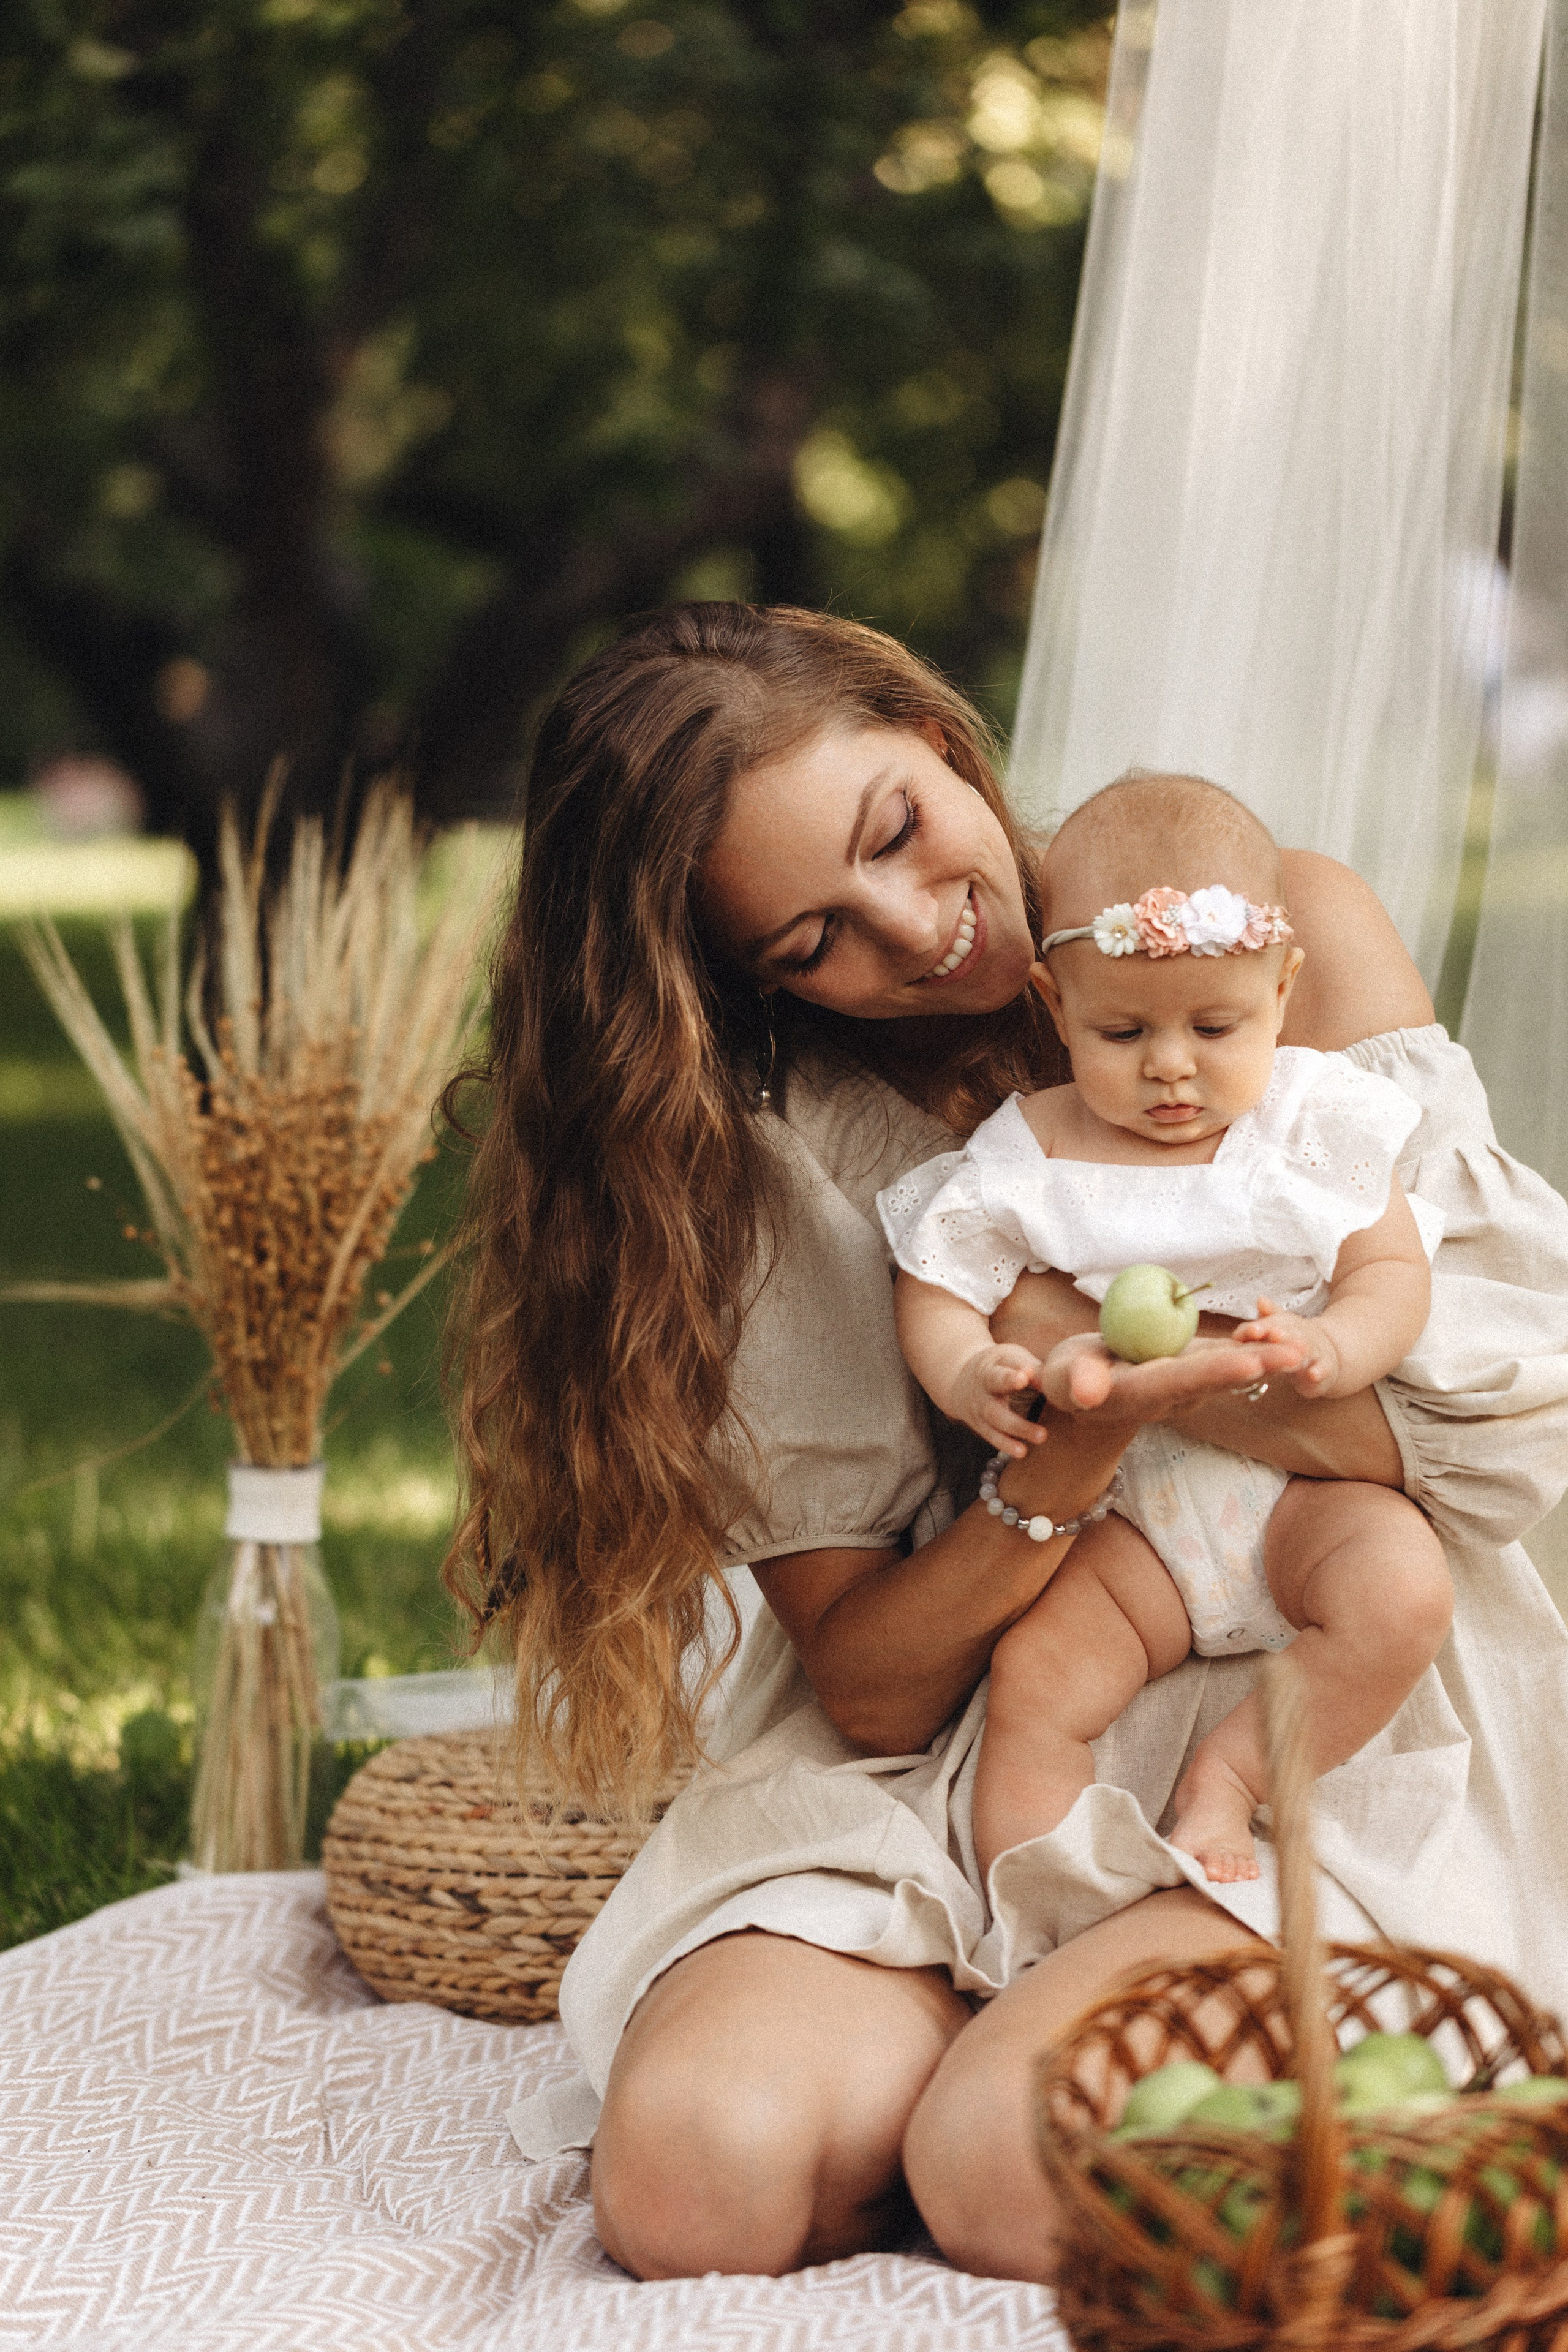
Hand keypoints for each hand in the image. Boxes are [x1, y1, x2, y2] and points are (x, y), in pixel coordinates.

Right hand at [950, 1343, 1046, 1457]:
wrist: (962, 1380)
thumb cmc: (1001, 1367)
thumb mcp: (1013, 1360)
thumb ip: (1035, 1370)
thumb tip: (1057, 1381)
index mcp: (994, 1364)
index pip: (1005, 1363)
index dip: (1014, 1370)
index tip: (1027, 1373)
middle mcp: (983, 1383)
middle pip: (994, 1383)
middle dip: (1010, 1387)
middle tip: (1028, 1387)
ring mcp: (980, 1406)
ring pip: (996, 1416)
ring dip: (1018, 1427)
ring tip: (1041, 1436)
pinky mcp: (981, 1425)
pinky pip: (993, 1436)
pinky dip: (1006, 1444)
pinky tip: (1022, 1452)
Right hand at [1038, 1328, 1310, 1421]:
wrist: (1086, 1388)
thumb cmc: (1067, 1375)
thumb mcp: (1063, 1376)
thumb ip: (1076, 1380)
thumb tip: (1088, 1393)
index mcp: (1140, 1394)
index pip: (1180, 1382)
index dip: (1214, 1373)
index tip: (1245, 1365)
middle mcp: (1172, 1396)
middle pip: (1218, 1379)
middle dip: (1256, 1366)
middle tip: (1296, 1354)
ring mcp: (1188, 1386)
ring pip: (1231, 1371)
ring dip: (1267, 1360)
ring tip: (1303, 1346)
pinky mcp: (1196, 1371)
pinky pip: (1229, 1359)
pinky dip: (1257, 1348)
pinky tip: (1287, 1339)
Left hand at [1232, 1297, 1341, 1395]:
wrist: (1329, 1353)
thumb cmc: (1296, 1340)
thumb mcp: (1284, 1327)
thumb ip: (1268, 1317)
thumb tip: (1260, 1299)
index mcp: (1287, 1325)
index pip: (1273, 1323)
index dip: (1263, 1327)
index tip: (1251, 1331)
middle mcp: (1302, 1336)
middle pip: (1291, 1333)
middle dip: (1281, 1334)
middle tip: (1273, 1334)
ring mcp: (1316, 1351)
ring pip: (1308, 1349)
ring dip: (1300, 1350)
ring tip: (1292, 1351)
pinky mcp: (1326, 1368)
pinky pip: (1323, 1369)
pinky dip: (1319, 1372)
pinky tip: (1313, 1375)